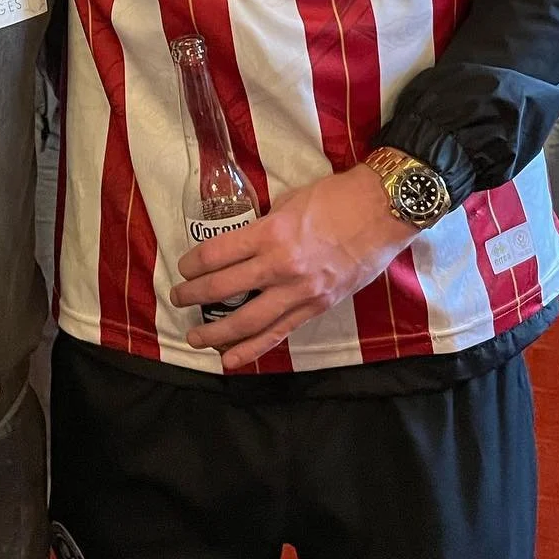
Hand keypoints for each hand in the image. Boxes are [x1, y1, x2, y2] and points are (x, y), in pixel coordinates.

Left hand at [170, 165, 418, 369]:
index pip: (216, 255)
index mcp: (270, 233)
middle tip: (178, 299)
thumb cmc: (334, 198)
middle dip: (193, 296)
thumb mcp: (288, 202)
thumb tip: (243, 244)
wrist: (381, 212)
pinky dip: (253, 350)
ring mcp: (300, 292)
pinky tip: (231, 360)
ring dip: (216, 332)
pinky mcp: (316, 307)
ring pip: (248, 321)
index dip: (192, 264)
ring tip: (195, 337)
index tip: (183, 267)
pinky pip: (279, 333)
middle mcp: (280, 266)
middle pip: (223, 289)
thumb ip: (263, 226)